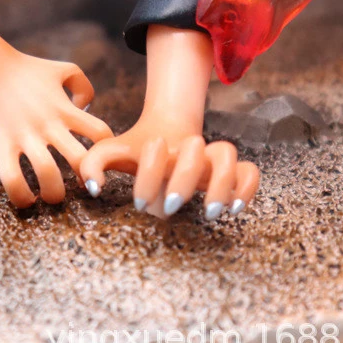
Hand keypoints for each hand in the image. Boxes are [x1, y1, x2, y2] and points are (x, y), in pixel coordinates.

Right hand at [0, 0, 112, 207]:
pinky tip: (26, 197)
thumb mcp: (62, 68)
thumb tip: (87, 108)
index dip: (106, 150)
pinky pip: (11, 179)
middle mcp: (49, 123)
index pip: (100, 133)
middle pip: (80, 160)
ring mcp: (24, 135)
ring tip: (52, 195)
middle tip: (82, 186)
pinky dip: (21, 196)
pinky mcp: (0, 144)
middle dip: (87, 180)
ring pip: (48, 176)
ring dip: (55, 194)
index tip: (98, 159)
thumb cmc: (25, 66)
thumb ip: (83, 84)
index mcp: (65, 107)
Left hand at [80, 123, 258, 219]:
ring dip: (221, 182)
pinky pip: (250, 172)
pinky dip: (247, 187)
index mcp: (159, 143)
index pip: (157, 150)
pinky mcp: (230, 171)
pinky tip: (235, 208)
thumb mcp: (111, 152)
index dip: (149, 174)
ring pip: (228, 155)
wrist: (165, 131)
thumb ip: (92, 164)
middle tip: (171, 205)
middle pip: (195, 149)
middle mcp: (187, 148)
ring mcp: (210, 158)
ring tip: (210, 212)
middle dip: (184, 177)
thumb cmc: (135, 151)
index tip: (139, 202)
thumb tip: (92, 187)